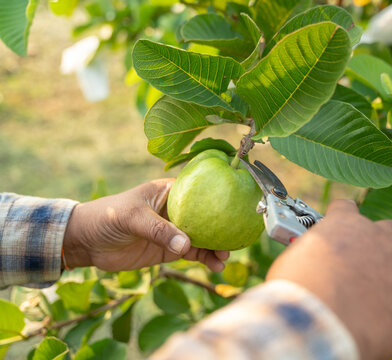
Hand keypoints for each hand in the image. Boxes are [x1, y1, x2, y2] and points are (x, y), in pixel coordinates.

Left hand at [63, 179, 228, 271]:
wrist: (87, 241)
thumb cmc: (106, 217)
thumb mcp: (131, 218)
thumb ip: (158, 230)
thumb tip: (185, 245)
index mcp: (170, 192)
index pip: (201, 191)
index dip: (220, 197)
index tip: (237, 206)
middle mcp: (177, 210)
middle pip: (207, 217)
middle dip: (222, 228)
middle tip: (234, 240)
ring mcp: (174, 230)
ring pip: (203, 237)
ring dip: (216, 247)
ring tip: (224, 258)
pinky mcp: (170, 249)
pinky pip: (193, 253)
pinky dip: (205, 259)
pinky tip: (215, 266)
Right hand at [267, 200, 391, 359]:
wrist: (319, 325)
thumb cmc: (298, 294)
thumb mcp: (295, 260)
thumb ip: (315, 252)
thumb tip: (316, 260)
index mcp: (345, 224)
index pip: (348, 208)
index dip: (344, 220)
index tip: (341, 232)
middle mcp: (378, 237)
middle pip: (389, 229)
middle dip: (381, 243)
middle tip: (367, 263)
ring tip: (389, 286)